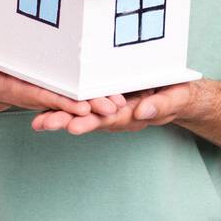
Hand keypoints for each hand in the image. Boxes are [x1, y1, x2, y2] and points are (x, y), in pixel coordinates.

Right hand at [0, 44, 126, 117]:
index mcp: (14, 88)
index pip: (41, 95)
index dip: (63, 102)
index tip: (83, 108)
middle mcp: (31, 91)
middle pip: (63, 98)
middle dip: (89, 104)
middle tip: (114, 107)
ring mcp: (38, 88)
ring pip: (70, 94)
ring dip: (93, 98)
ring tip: (118, 102)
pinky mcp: (43, 82)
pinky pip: (68, 86)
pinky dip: (87, 88)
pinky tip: (107, 88)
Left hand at [31, 80, 202, 133]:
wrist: (181, 94)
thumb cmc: (179, 95)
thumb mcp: (175, 98)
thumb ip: (160, 105)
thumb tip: (142, 112)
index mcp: (133, 114)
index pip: (109, 119)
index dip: (91, 122)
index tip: (73, 127)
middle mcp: (118, 113)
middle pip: (90, 118)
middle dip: (66, 121)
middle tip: (44, 124)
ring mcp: (111, 106)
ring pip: (84, 112)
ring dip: (61, 115)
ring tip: (39, 122)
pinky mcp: (107, 96)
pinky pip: (86, 100)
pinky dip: (68, 103)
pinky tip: (48, 104)